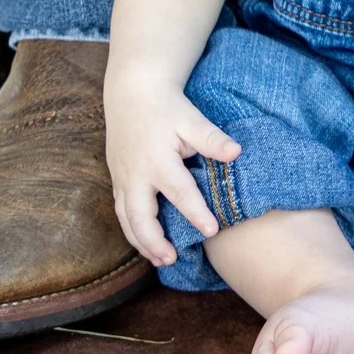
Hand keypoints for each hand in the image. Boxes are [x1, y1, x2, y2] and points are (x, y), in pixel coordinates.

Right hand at [104, 88, 240, 267]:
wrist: (133, 94)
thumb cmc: (167, 108)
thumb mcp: (192, 119)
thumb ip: (212, 138)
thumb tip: (236, 152)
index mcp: (157, 161)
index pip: (180, 193)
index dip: (196, 214)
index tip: (212, 231)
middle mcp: (135, 175)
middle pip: (140, 216)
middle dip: (155, 241)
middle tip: (172, 260)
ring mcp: (122, 179)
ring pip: (126, 219)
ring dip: (141, 242)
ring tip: (160, 260)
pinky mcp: (117, 180)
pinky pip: (121, 211)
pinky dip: (132, 230)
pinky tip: (146, 243)